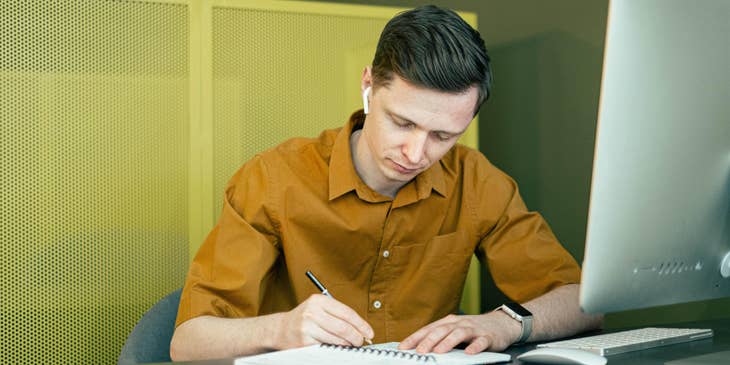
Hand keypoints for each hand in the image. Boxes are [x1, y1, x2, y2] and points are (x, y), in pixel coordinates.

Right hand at [277, 294, 373, 348]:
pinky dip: (336, 348)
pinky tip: (338, 347)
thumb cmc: (305, 319)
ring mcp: (308, 327)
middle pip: (343, 327)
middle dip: (357, 336)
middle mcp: (312, 312)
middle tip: (361, 341)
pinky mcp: (305, 341)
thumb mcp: (319, 308)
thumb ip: (338, 314)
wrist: (281, 329)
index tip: (369, 332)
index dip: (361, 324)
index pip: (347, 312)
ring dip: (348, 344)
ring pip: (337, 338)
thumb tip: (361, 328)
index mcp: (319, 300)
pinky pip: (327, 346)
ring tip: (351, 344)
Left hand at [398, 312, 520, 353]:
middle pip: (441, 330)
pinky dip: (474, 347)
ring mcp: (473, 329)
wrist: (501, 323)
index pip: (427, 329)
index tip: (402, 347)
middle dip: (428, 341)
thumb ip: (439, 337)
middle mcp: (458, 323)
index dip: (414, 338)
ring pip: (458, 334)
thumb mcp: (454, 330)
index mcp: (448, 322)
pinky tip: (469, 353)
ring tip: (438, 352)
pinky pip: (480, 341)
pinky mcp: (487, 337)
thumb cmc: (473, 329)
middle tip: (419, 351)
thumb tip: (418, 348)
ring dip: (447, 342)